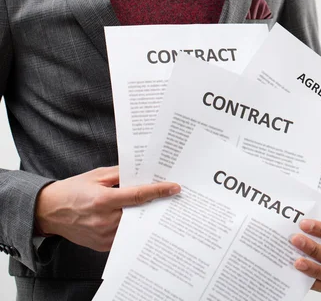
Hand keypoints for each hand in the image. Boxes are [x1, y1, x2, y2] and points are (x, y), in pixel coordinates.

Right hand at [35, 166, 180, 251]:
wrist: (50, 211)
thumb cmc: (73, 189)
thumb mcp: (96, 175)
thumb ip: (120, 173)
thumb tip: (141, 171)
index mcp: (104, 200)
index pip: (138, 195)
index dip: (159, 191)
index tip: (174, 188)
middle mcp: (105, 220)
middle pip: (139, 213)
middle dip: (155, 204)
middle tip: (170, 197)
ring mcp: (103, 235)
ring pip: (133, 226)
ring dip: (144, 217)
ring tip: (156, 207)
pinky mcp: (102, 245)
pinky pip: (123, 236)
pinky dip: (132, 227)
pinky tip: (138, 219)